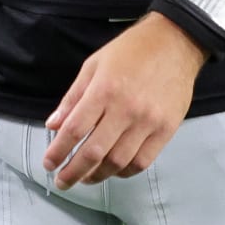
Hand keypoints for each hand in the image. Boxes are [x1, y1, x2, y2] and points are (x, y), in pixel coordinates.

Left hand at [42, 14, 206, 189]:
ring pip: (118, 162)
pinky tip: (112, 170)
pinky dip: (124, 172)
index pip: (74, 129)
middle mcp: (126, 109)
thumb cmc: (132, 51)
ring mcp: (148, 122)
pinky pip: (142, 162)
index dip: (58, 151)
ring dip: (97, 175)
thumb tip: (53, 125)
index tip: (48, 163)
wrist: (175, 43)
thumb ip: (73, 97)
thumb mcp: (94, 65)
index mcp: (104, 90)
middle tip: (62, 181)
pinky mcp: (166, 130)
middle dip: (73, 172)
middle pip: (94, 152)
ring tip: (85, 177)